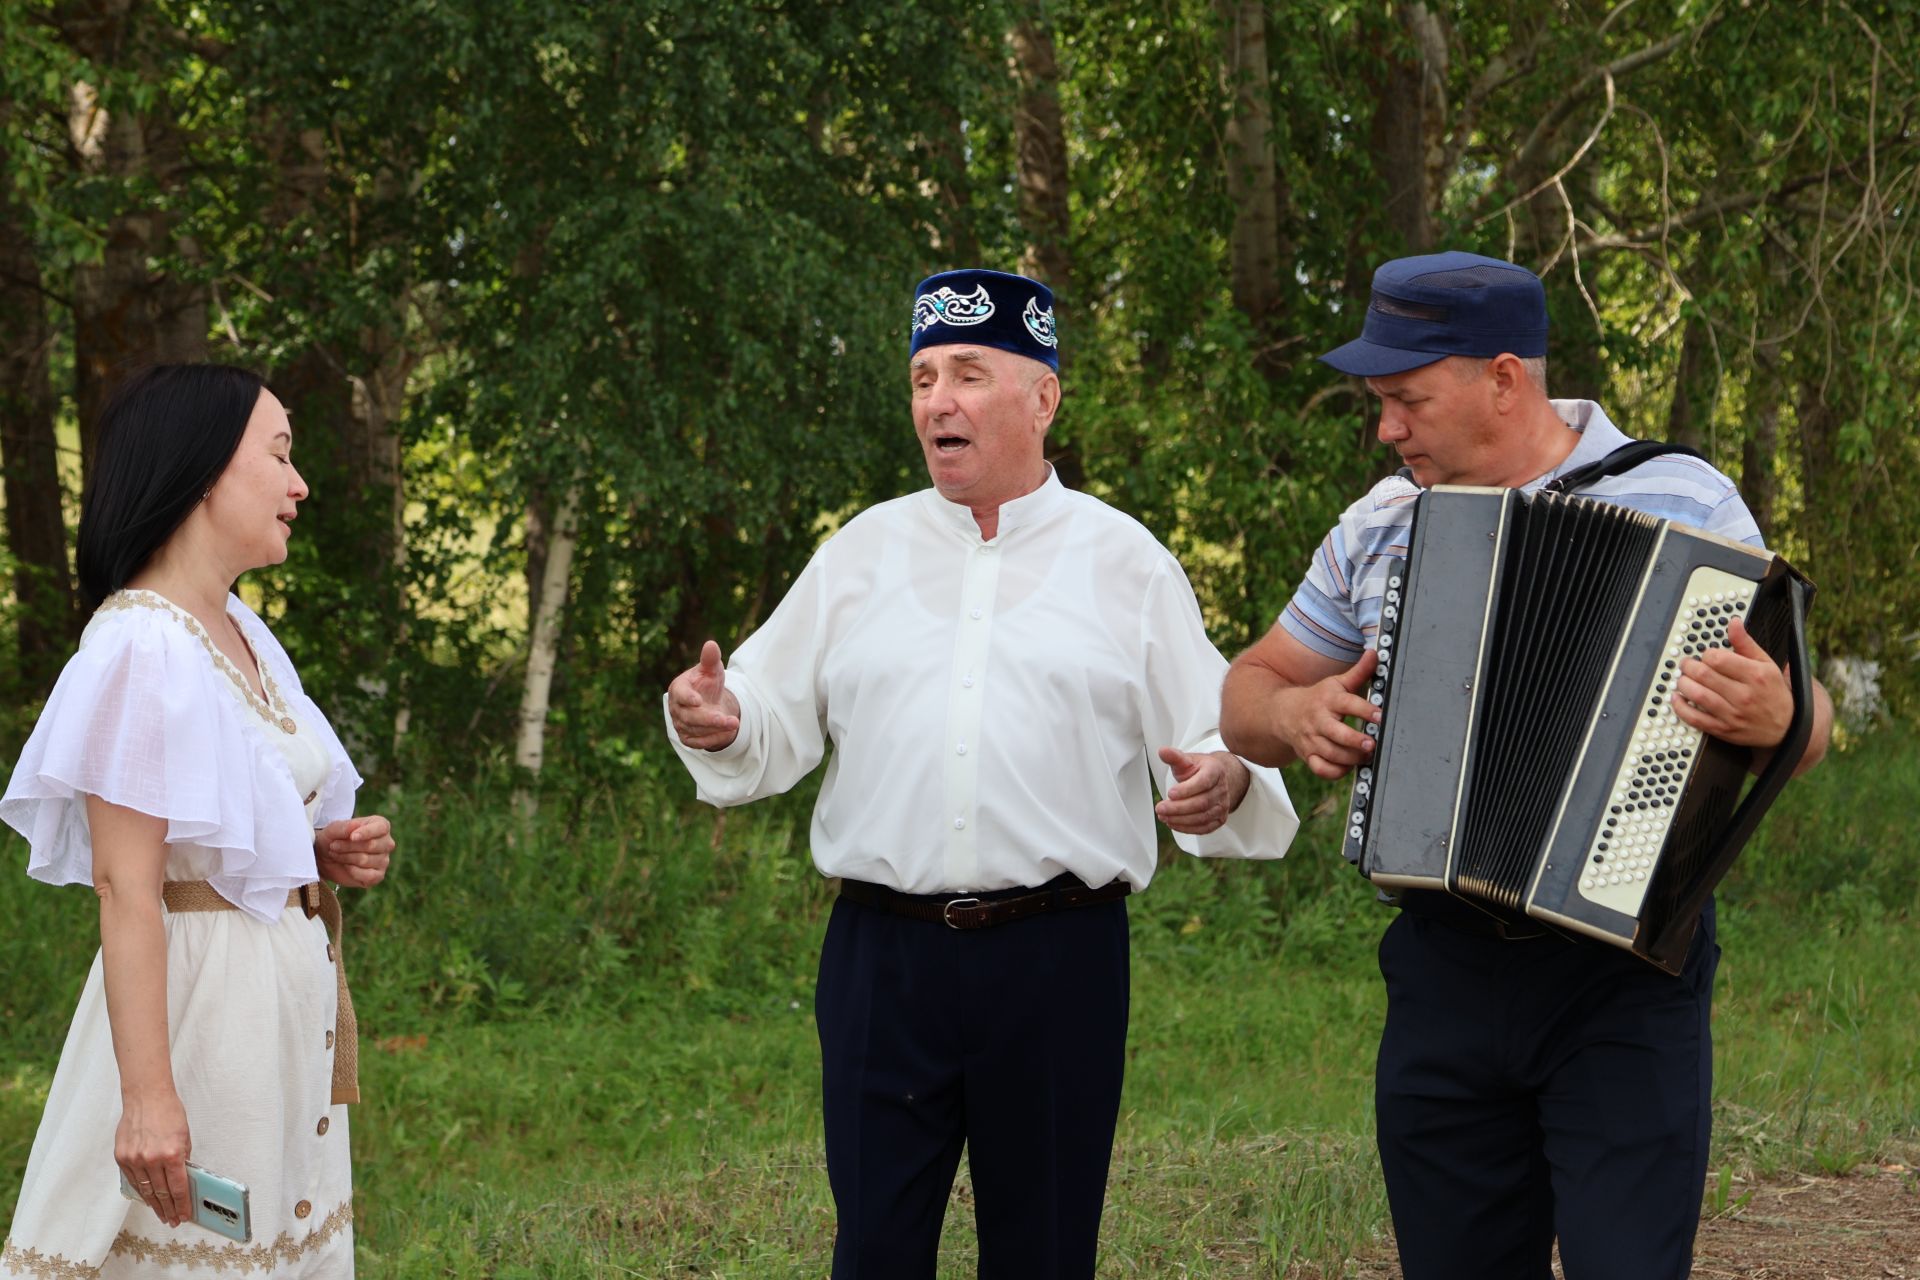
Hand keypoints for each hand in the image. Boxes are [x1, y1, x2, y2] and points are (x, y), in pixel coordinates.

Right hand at [117, 1087, 190, 1227]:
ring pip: (145, 1190)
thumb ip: (183, 1158)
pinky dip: (141, 1191)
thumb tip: (183, 1178)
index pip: (178, 1187)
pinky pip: (133, 1180)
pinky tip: (147, 1198)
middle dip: (168, 1209)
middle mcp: (152, 1159)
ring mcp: (134, 1159)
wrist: (146, 1097)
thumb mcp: (185, 1136)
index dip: (181, 1204)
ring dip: (154, 1204)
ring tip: (161, 1214)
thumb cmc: (168, 1112)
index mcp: (171, 1153)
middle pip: (161, 1193)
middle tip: (172, 1220)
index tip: (184, 1215)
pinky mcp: (122, 1157)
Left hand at [316, 815, 392, 887]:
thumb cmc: (333, 838)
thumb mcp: (333, 829)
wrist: (326, 858)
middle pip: (371, 845)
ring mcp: (384, 860)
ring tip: (336, 855)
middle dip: (348, 847)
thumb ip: (344, 827)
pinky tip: (346, 867)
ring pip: (366, 860)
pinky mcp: (378, 875)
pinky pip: (369, 876)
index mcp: (381, 826)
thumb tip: (354, 829)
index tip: (352, 837)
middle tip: (333, 846)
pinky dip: (353, 872)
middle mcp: (386, 843)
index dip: (366, 832)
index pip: (381, 827)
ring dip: (346, 858)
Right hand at [667, 640, 742, 750]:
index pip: (680, 694)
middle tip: (729, 719)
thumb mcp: (711, 670)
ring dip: (716, 729)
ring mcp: (680, 724)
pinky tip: (728, 732)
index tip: (698, 700)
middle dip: (709, 719)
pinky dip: (714, 739)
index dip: (688, 698)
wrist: (708, 702)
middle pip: (689, 717)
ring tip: (734, 724)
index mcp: (678, 688)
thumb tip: (711, 644)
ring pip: (696, 731)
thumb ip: (710, 659)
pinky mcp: (688, 737)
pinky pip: (699, 743)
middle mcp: (676, 708)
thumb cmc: (707, 683)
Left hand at [1154, 748, 1250, 834]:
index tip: (1170, 793)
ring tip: (1163, 816)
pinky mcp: (1220, 819)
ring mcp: (1223, 806)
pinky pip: (1204, 828)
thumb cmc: (1197, 770)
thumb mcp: (1186, 760)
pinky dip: (1187, 828)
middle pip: (1202, 803)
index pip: (1204, 782)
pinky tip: (1172, 823)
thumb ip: (1174, 757)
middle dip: (1178, 808)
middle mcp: (1222, 789)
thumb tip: (1162, 751)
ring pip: (1202, 817)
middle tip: (1160, 808)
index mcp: (1215, 770)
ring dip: (1180, 819)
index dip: (1187, 789)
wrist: (1213, 780)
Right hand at [1276, 648, 1380, 779]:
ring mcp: (1312, 740)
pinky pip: (1321, 769)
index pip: (1348, 703)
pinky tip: (1348, 766)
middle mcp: (1319, 721)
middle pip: (1336, 733)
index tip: (1381, 716)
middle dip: (1355, 741)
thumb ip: (1358, 672)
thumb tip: (1374, 654)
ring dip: (1351, 758)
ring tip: (1366, 756)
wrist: (1284, 713)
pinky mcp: (1308, 756)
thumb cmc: (1318, 698)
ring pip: (1331, 754)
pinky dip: (1336, 772)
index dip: (1365, 710)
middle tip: (1371, 744)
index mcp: (1328, 700)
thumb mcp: (1336, 683)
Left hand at [1671, 618, 1792, 748]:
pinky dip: (1680, 707)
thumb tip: (1733, 623)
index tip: (1706, 655)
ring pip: (1697, 695)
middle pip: (1704, 675)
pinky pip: (1695, 718)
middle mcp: (1744, 695)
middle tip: (1687, 664)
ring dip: (1683, 684)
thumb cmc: (1773, 693)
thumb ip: (1746, 643)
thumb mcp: (1766, 664)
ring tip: (1683, 678)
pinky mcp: (1723, 730)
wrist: (1786, 727)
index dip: (1707, 654)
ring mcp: (1732, 714)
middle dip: (1689, 666)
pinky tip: (1677, 698)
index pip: (1718, 659)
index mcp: (1755, 675)